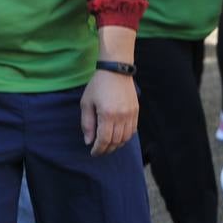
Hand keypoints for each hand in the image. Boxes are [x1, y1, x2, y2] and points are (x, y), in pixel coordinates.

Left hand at [80, 24, 138, 155]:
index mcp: (107, 114)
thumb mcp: (87, 103)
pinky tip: (118, 137)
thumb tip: (88, 141)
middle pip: (116, 141)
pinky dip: (125, 137)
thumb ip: (87, 123)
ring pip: (125, 138)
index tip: (93, 152)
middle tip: (99, 150)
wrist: (116, 70)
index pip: (104, 140)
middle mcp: (121, 116)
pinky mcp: (136, 111)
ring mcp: (131, 114)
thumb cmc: (98, 85)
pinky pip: (132, 130)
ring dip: (116, 145)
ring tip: (108, 145)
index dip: (98, 149)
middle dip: (107, 149)